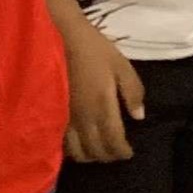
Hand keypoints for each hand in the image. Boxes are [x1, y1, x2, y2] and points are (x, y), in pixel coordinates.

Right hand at [61, 21, 145, 162]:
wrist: (60, 37)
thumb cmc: (93, 49)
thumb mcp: (121, 65)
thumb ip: (133, 91)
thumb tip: (139, 117)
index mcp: (103, 108)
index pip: (114, 143)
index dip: (123, 152)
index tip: (129, 152)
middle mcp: (84, 120)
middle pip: (97, 152)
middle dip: (109, 156)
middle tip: (116, 151)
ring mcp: (66, 120)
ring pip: (79, 153)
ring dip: (92, 156)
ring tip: (99, 149)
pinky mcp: (54, 115)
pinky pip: (64, 144)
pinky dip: (75, 150)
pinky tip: (79, 142)